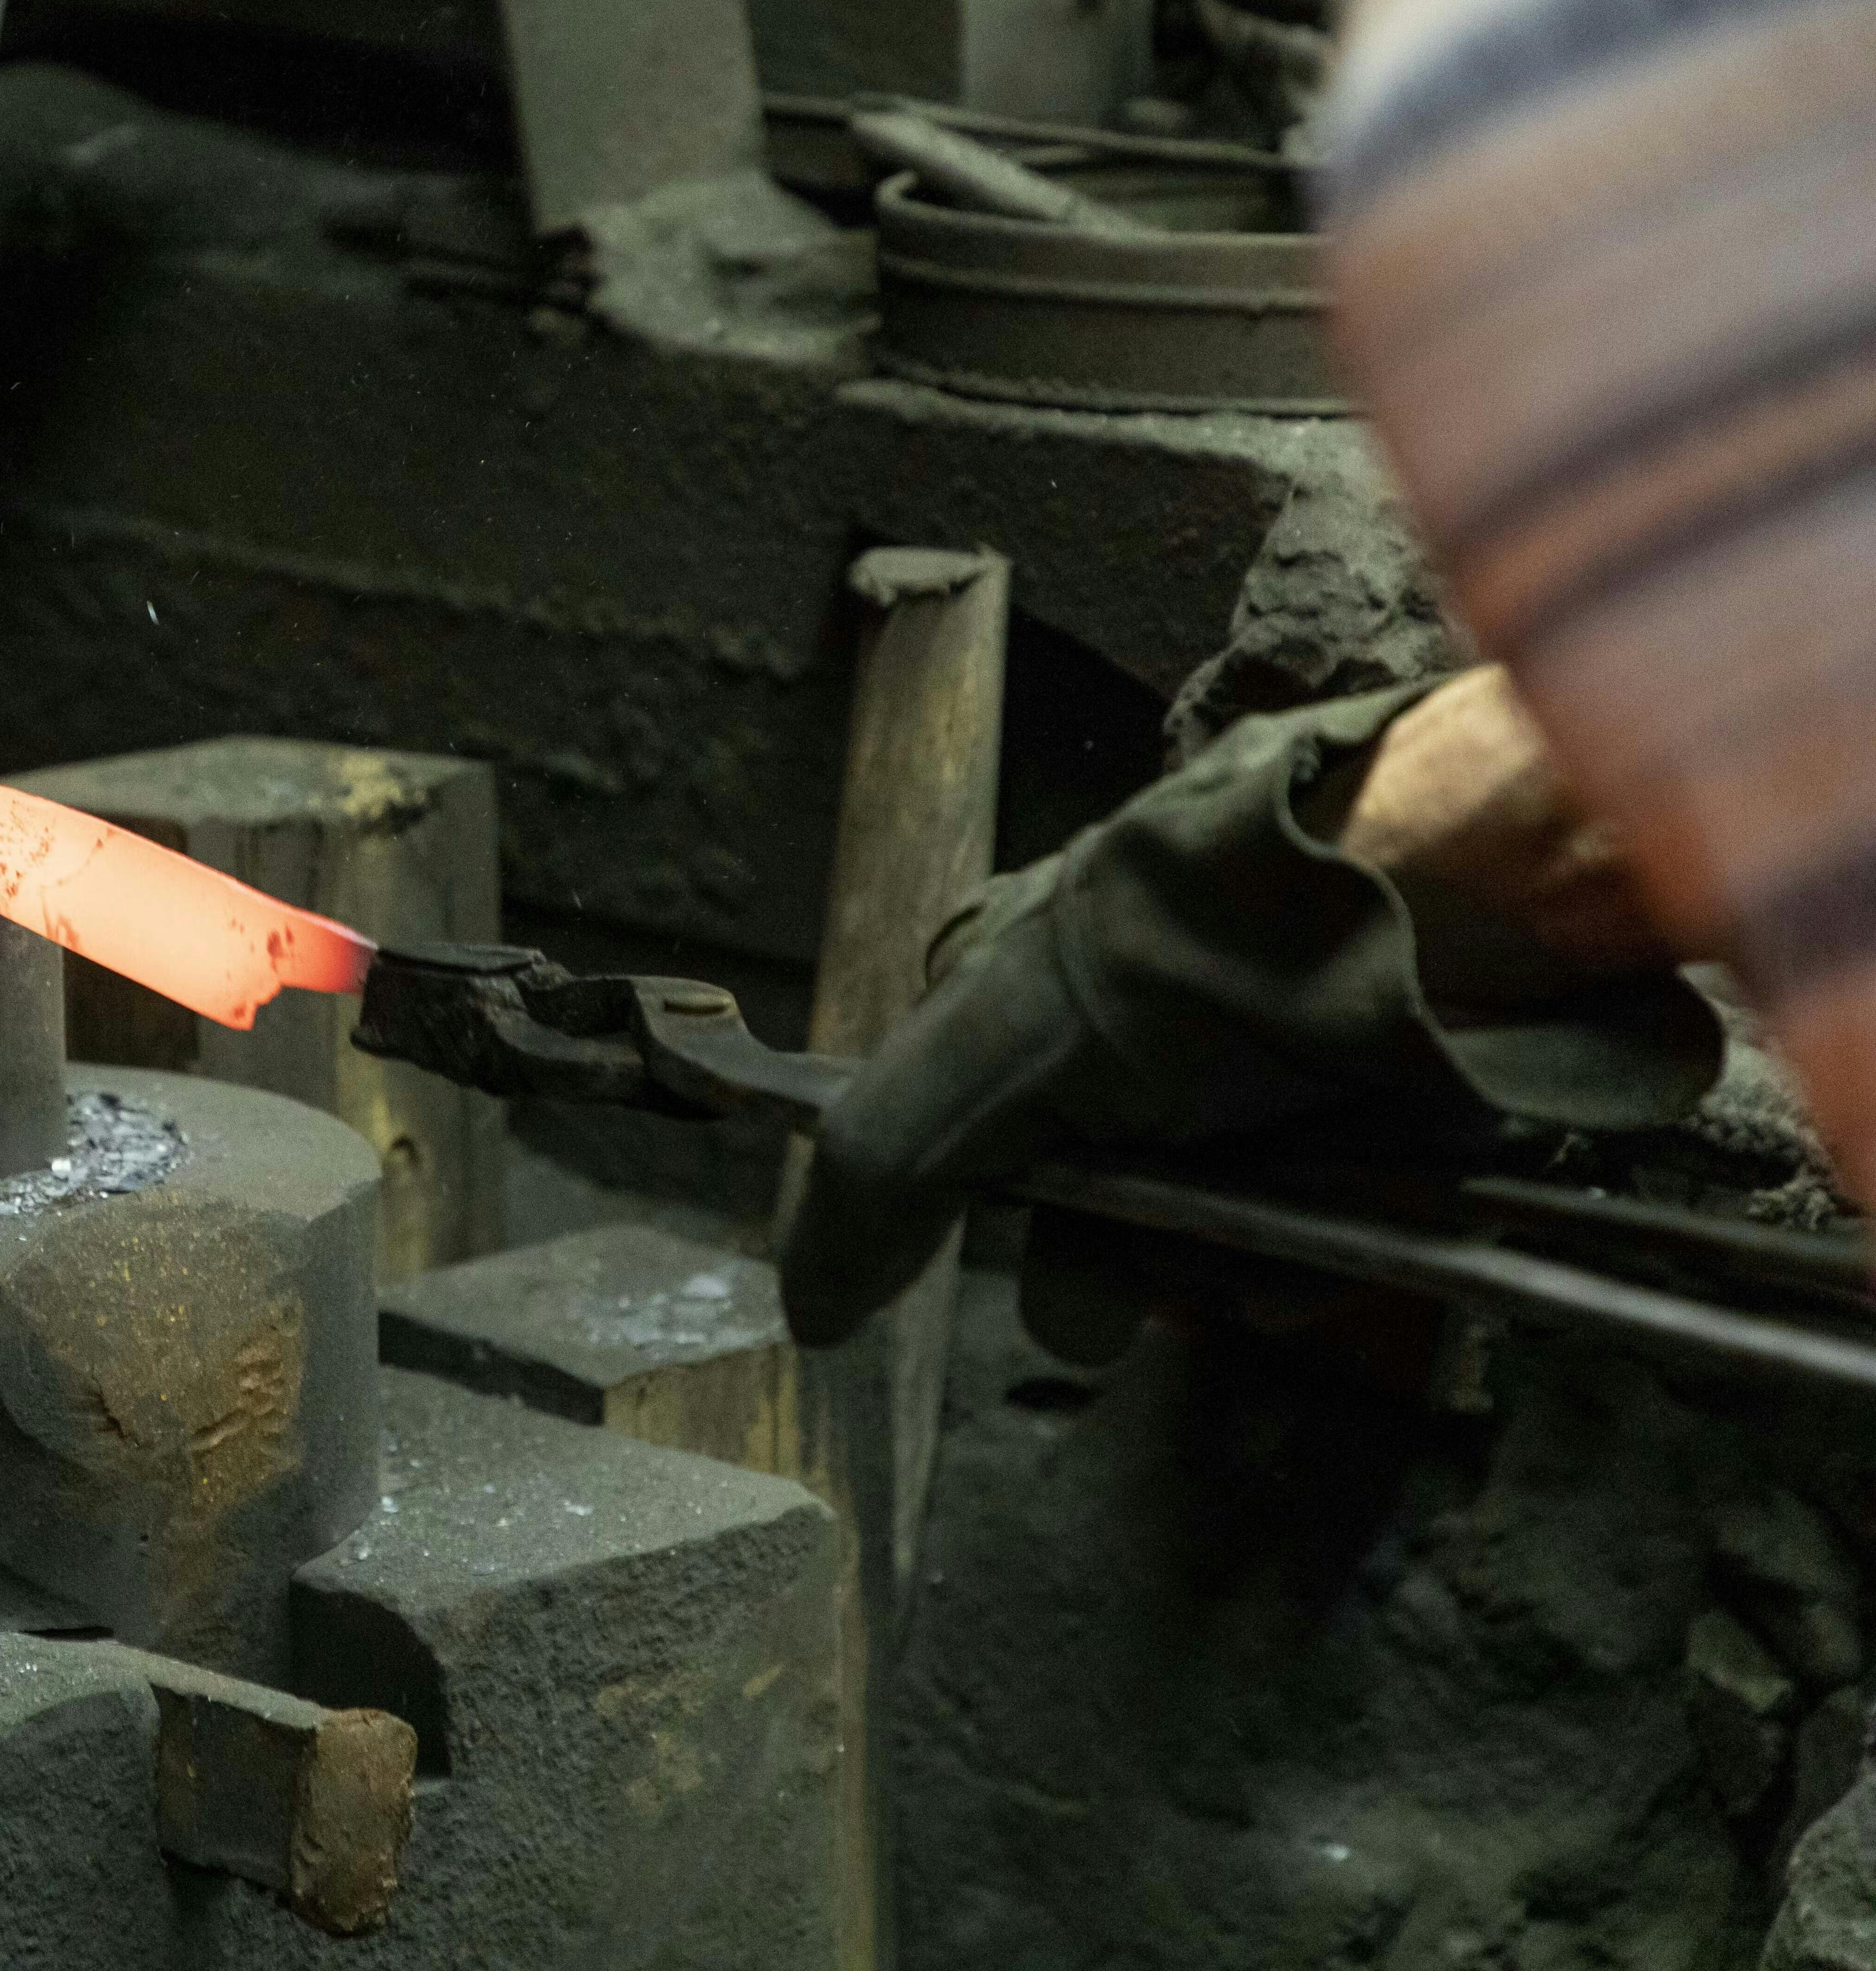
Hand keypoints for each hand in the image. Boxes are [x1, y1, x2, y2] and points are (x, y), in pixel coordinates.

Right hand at [775, 676, 1721, 1348]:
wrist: (1428, 921)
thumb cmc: (1189, 964)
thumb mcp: (994, 1046)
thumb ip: (881, 1165)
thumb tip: (805, 1311)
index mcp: (1009, 1005)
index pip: (940, 1164)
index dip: (956, 1220)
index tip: (997, 1225)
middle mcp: (1113, 1066)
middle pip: (1064, 1242)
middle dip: (1105, 1269)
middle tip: (1150, 1237)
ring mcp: (1229, 1113)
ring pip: (1179, 1271)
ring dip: (1215, 1276)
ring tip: (1270, 1218)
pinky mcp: (1336, 1162)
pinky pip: (1291, 1273)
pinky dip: (1304, 1275)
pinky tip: (1330, 1233)